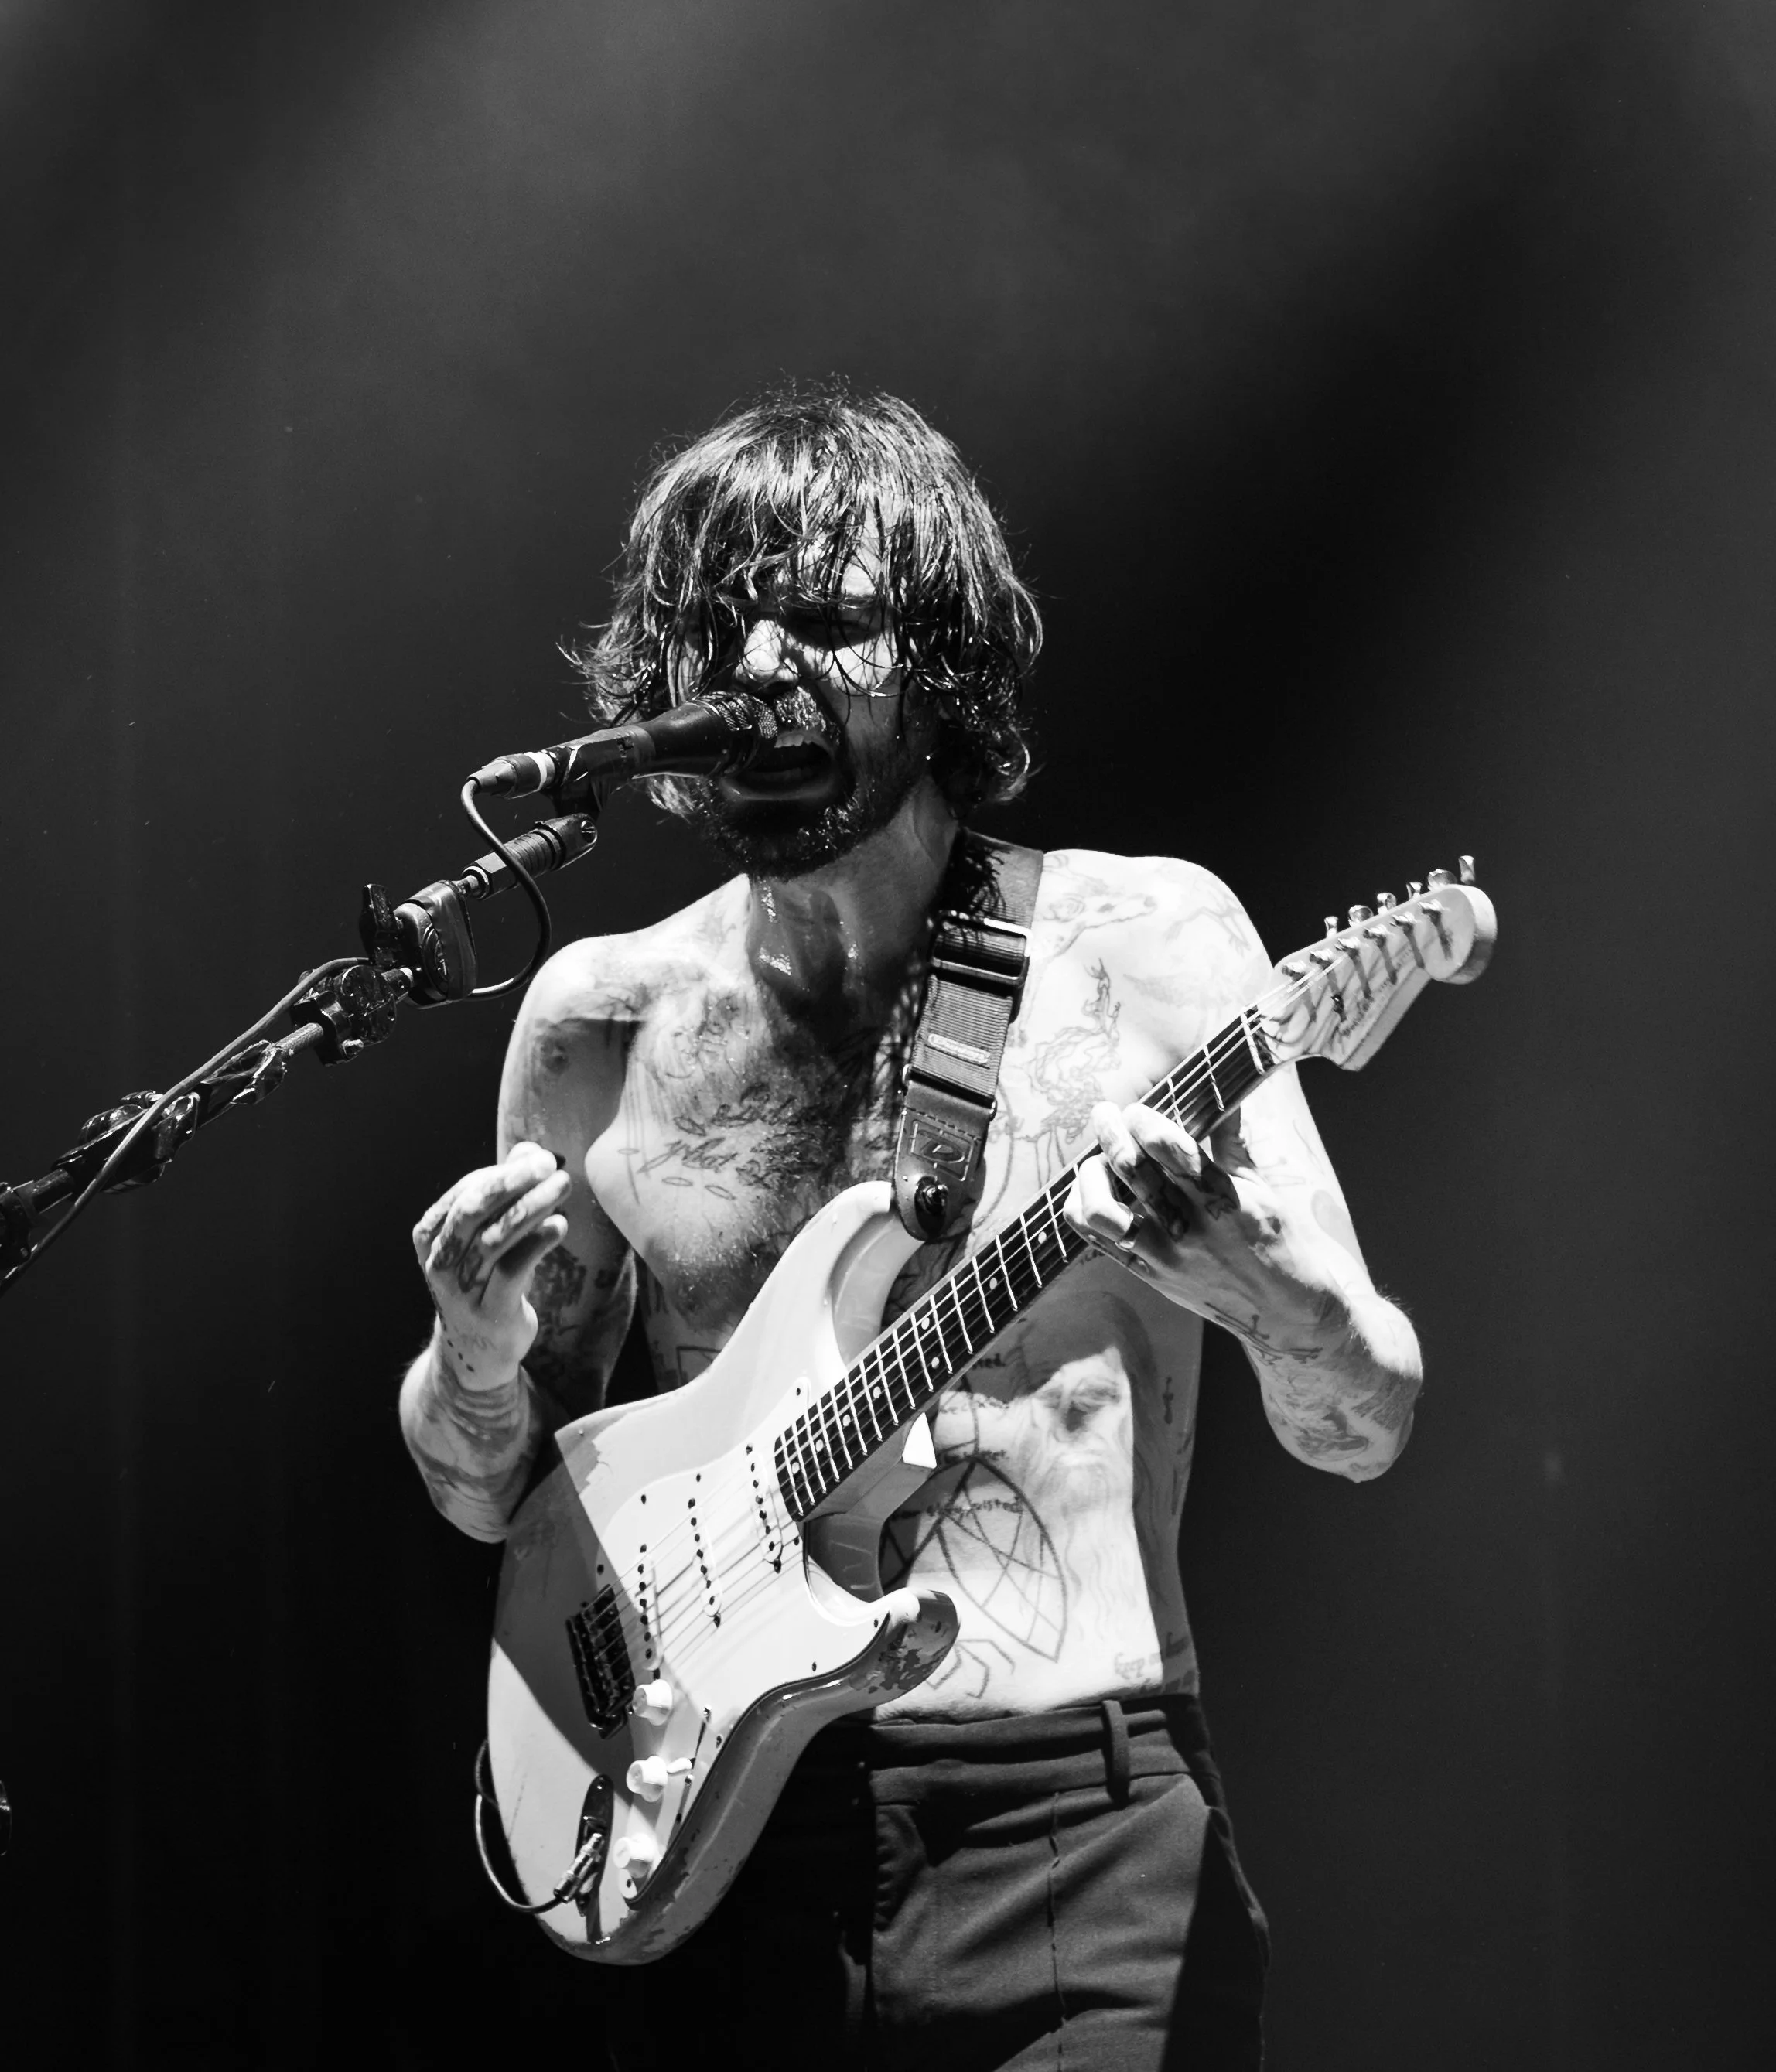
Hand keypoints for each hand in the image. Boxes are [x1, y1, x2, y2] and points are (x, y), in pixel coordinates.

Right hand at [411, 1141, 571, 1386]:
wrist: (476, 1350)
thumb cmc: (485, 1280)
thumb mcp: (488, 1235)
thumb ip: (506, 1194)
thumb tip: (531, 1150)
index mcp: (432, 1235)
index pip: (465, 1192)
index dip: (502, 1172)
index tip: (540, 1157)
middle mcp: (440, 1261)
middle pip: (472, 1211)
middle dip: (511, 1182)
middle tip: (549, 1163)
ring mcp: (462, 1290)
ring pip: (494, 1239)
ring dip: (531, 1207)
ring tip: (563, 1185)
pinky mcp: (489, 1312)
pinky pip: (511, 1271)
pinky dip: (536, 1244)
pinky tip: (560, 1225)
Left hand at [1063, 1101, 1334, 1338]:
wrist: (1280, 1310)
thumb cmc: (1275, 1240)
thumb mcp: (1261, 1187)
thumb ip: (1232, 1140)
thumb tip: (1220, 1090)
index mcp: (1222, 1197)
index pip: (1165, 1145)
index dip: (1142, 1119)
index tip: (1136, 1110)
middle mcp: (1189, 1226)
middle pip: (1130, 1168)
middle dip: (1109, 1131)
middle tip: (1104, 1113)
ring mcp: (1164, 1255)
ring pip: (1100, 1209)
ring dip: (1091, 1175)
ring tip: (1097, 1161)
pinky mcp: (1148, 1275)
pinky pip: (1096, 1239)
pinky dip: (1083, 1208)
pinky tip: (1091, 1191)